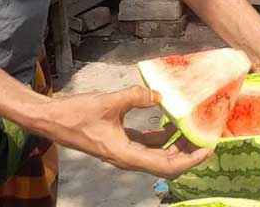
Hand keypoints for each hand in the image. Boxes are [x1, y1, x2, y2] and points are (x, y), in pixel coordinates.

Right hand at [30, 85, 212, 178]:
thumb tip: (159, 95)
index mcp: (126, 154)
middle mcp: (127, 158)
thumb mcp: (109, 102)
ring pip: (157, 155)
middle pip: (165, 163)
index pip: (165, 165)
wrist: (52, 119)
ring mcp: (124, 151)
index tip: (207, 150)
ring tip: (194, 129)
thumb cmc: (76, 114)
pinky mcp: (120, 142)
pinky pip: (147, 144)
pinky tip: (170, 122)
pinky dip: (161, 137)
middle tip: (207, 138)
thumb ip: (136, 97)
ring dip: (176, 145)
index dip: (189, 160)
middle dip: (188, 153)